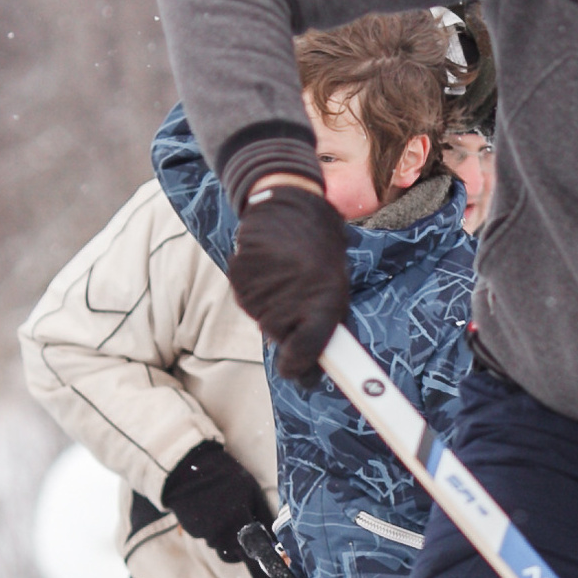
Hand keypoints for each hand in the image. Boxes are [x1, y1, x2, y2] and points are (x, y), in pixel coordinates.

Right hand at [162, 438, 271, 564]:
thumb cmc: (226, 476)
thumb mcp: (253, 491)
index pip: (251, 557)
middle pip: (233, 555)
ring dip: (223, 535)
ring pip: (218, 544)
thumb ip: (265, 518)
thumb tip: (276, 540)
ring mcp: (203, 534)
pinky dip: (209, 527)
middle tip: (239, 525)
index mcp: (239, 526)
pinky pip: (205, 535)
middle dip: (239, 546)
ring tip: (222, 508)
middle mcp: (220, 536)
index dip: (258, 569)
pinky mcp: (190, 530)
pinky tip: (208, 507)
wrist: (187, 467)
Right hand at [228, 181, 348, 381]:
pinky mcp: (239, 279)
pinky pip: (247, 301)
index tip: (301, 373)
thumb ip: (330, 320)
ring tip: (286, 278)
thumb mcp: (338, 282)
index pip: (305, 357)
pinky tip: (270, 271)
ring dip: (273, 308)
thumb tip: (324, 358)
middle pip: (280, 339)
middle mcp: (290, 301)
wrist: (287, 203)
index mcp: (324, 305)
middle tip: (299, 301)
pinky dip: (257, 292)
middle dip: (290, 329)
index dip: (301, 371)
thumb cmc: (321, 247)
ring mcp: (260, 291)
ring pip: (262, 321)